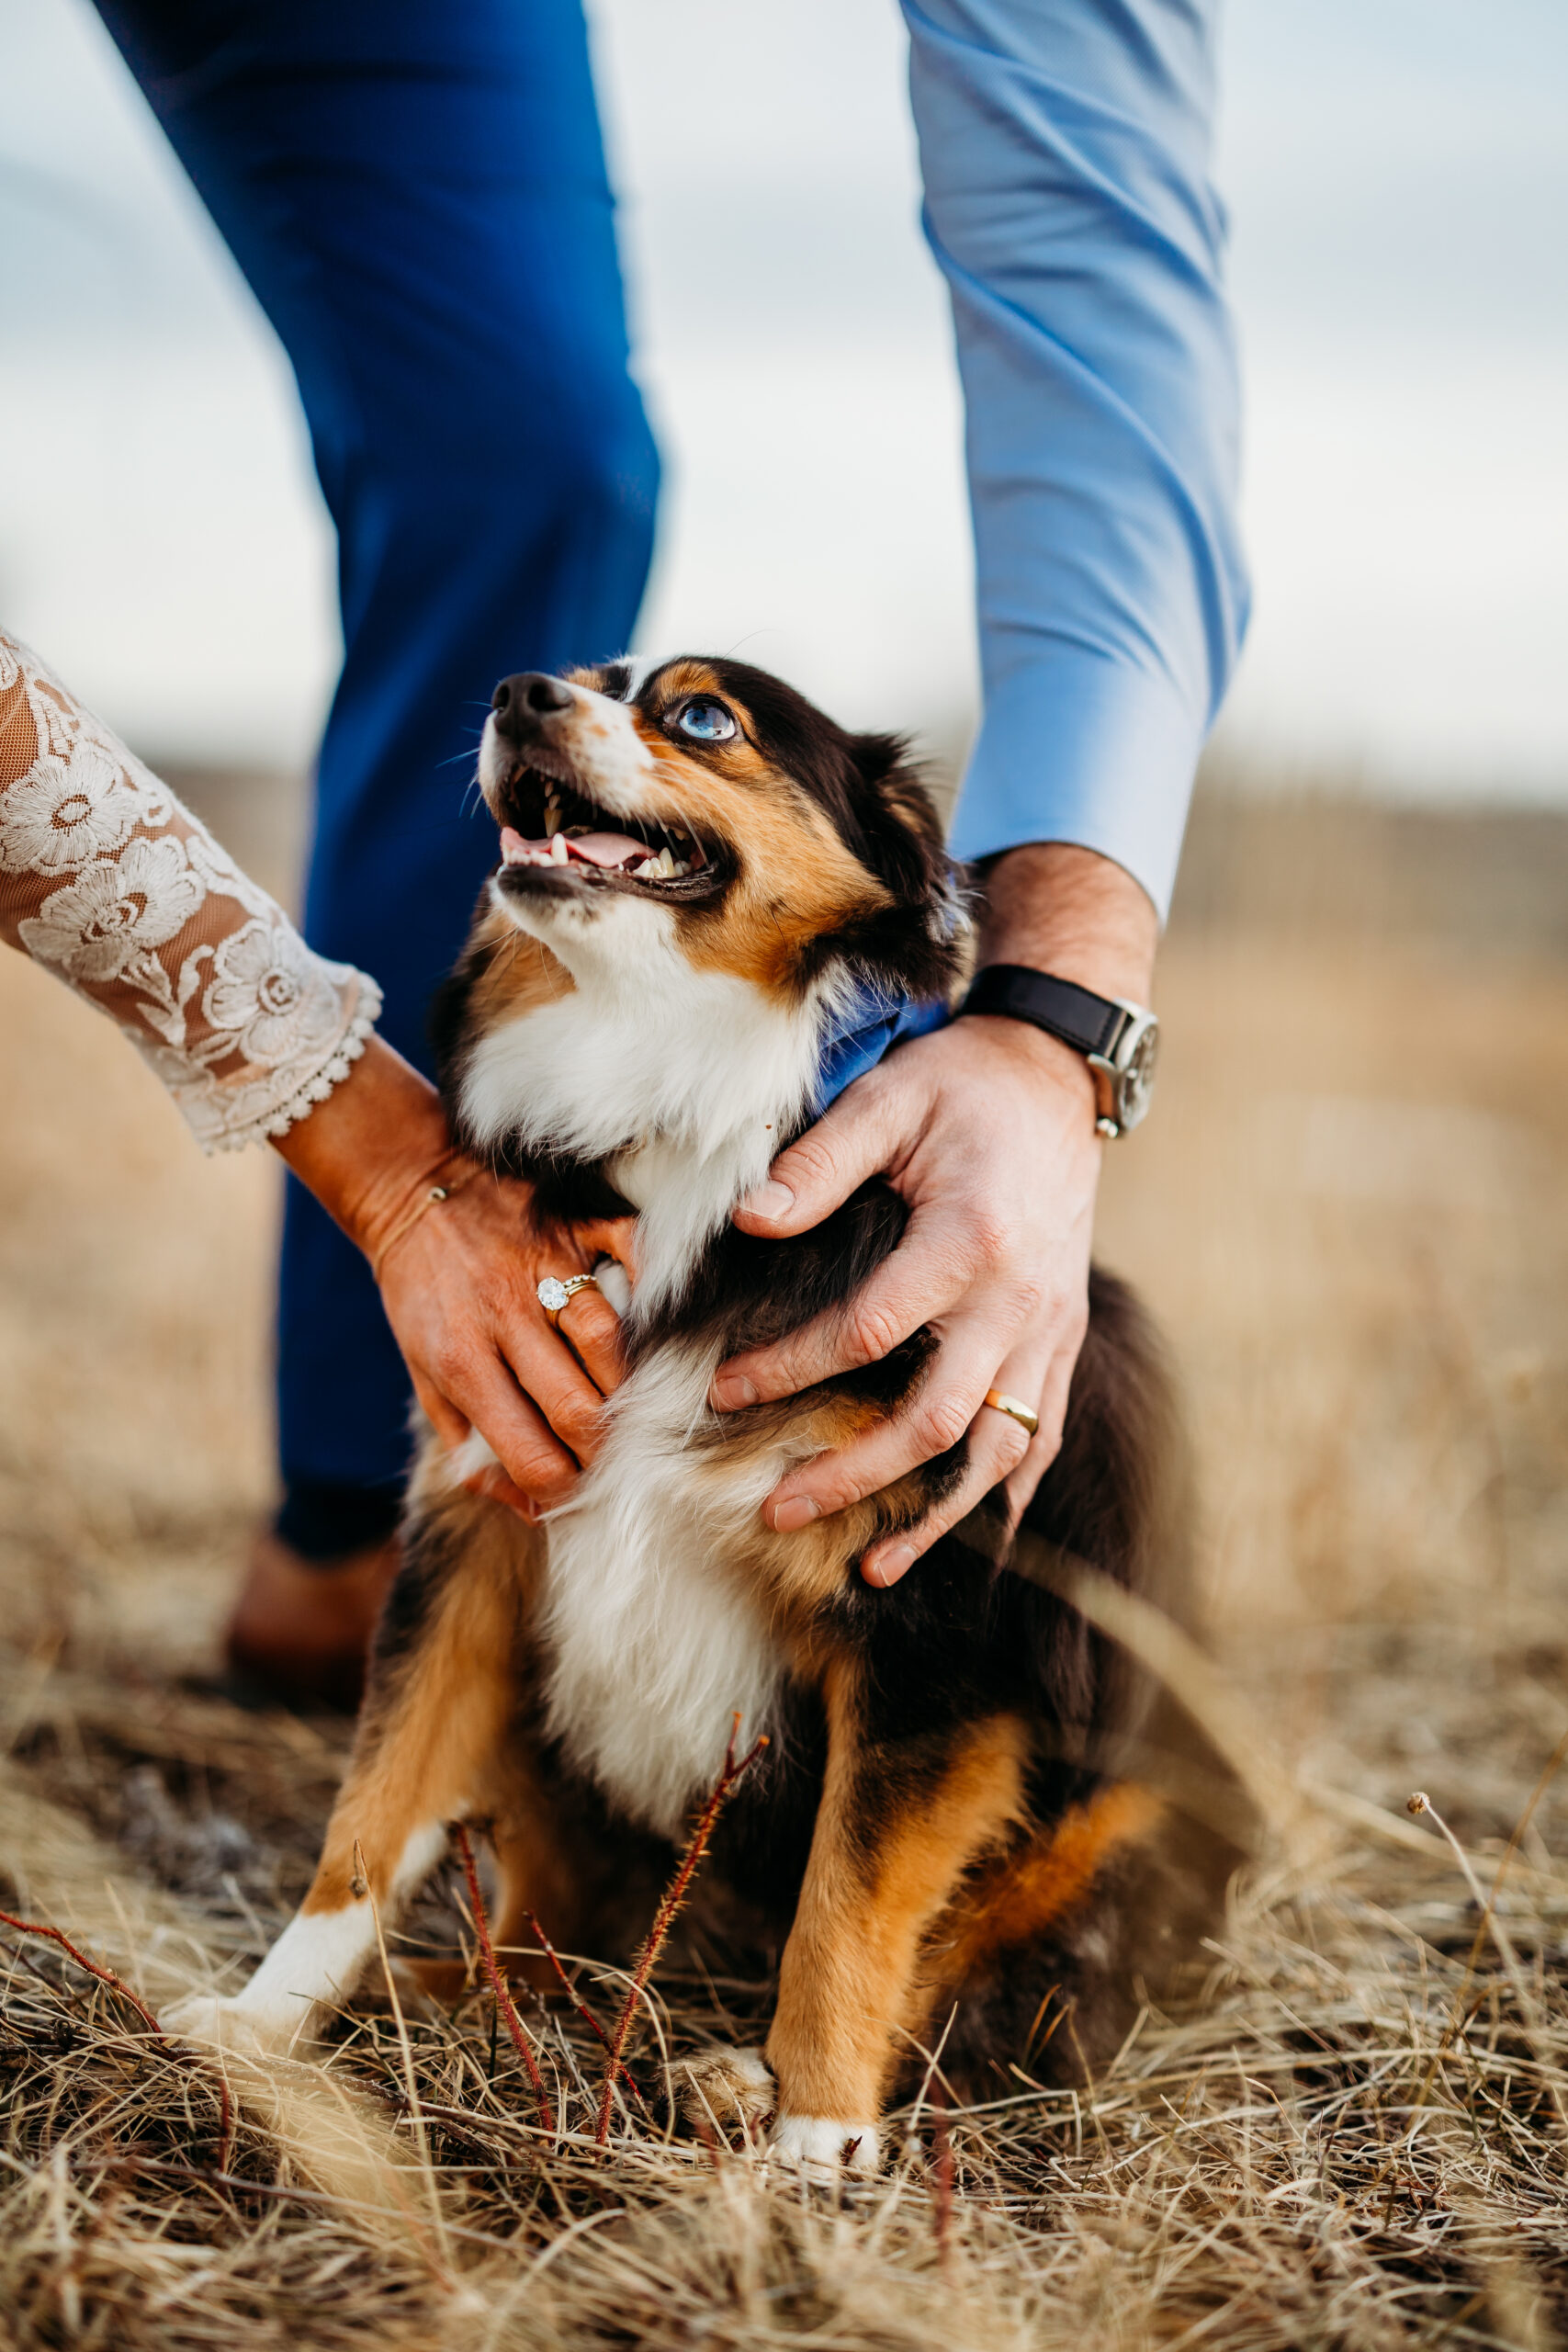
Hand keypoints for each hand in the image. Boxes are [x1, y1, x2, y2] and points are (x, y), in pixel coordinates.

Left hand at [274, 1037, 632, 1514]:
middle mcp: (504, 1317)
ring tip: (635, 1404)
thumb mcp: (426, 1378)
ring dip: (631, 1383)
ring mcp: (544, 1265)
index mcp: (463, 1364)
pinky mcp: (573, 1221)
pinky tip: (655, 1313)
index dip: (565, 1489)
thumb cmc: (423, 1297)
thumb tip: (531, 1507)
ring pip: (609, 1340)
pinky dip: (652, 1278)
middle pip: (579, 1407)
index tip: (580, 1491)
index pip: (531, 1455)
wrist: (411, 1191)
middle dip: (606, 1449)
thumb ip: (471, 1447)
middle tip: (617, 1459)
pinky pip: (630, 1248)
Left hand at [709, 840, 1157, 1587]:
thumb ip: (817, 1164)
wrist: (1057, 1076)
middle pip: (936, 1420)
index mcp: (970, 1240)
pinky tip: (965, 1534)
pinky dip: (1003, 1494)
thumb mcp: (887, 1099)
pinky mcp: (1064, 1339)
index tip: (722, 1392)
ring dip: (936, 1516)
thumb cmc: (961, 1086)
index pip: (867, 1334)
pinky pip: (1041, 1436)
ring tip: (873, 1566)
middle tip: (777, 1511)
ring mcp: (1051, 1328)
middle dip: (854, 1476)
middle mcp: (1019, 1300)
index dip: (789, 1371)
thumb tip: (748, 1224)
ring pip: (999, 1449)